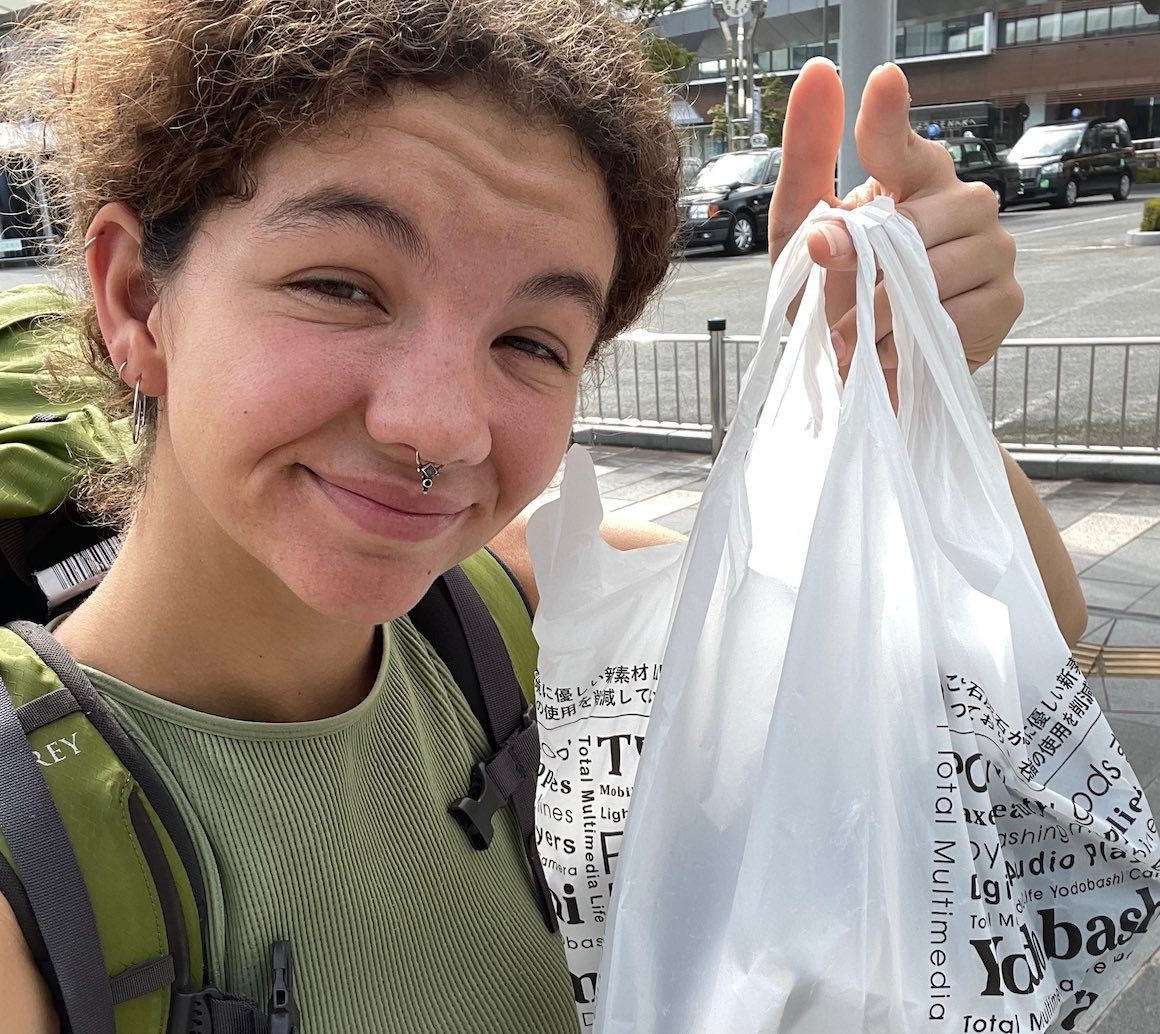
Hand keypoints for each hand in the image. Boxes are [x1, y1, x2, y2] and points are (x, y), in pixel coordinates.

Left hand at [768, 59, 1022, 401]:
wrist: (857, 373)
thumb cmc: (832, 296)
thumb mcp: (798, 233)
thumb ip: (807, 163)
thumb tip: (818, 77)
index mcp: (912, 178)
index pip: (901, 143)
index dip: (888, 120)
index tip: (879, 83)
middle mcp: (961, 203)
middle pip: (912, 226)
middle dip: (862, 273)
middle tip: (836, 306)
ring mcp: (992, 249)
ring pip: (933, 274)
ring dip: (879, 314)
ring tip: (857, 334)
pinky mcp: (1005, 300)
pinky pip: (956, 316)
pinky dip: (910, 340)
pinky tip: (893, 350)